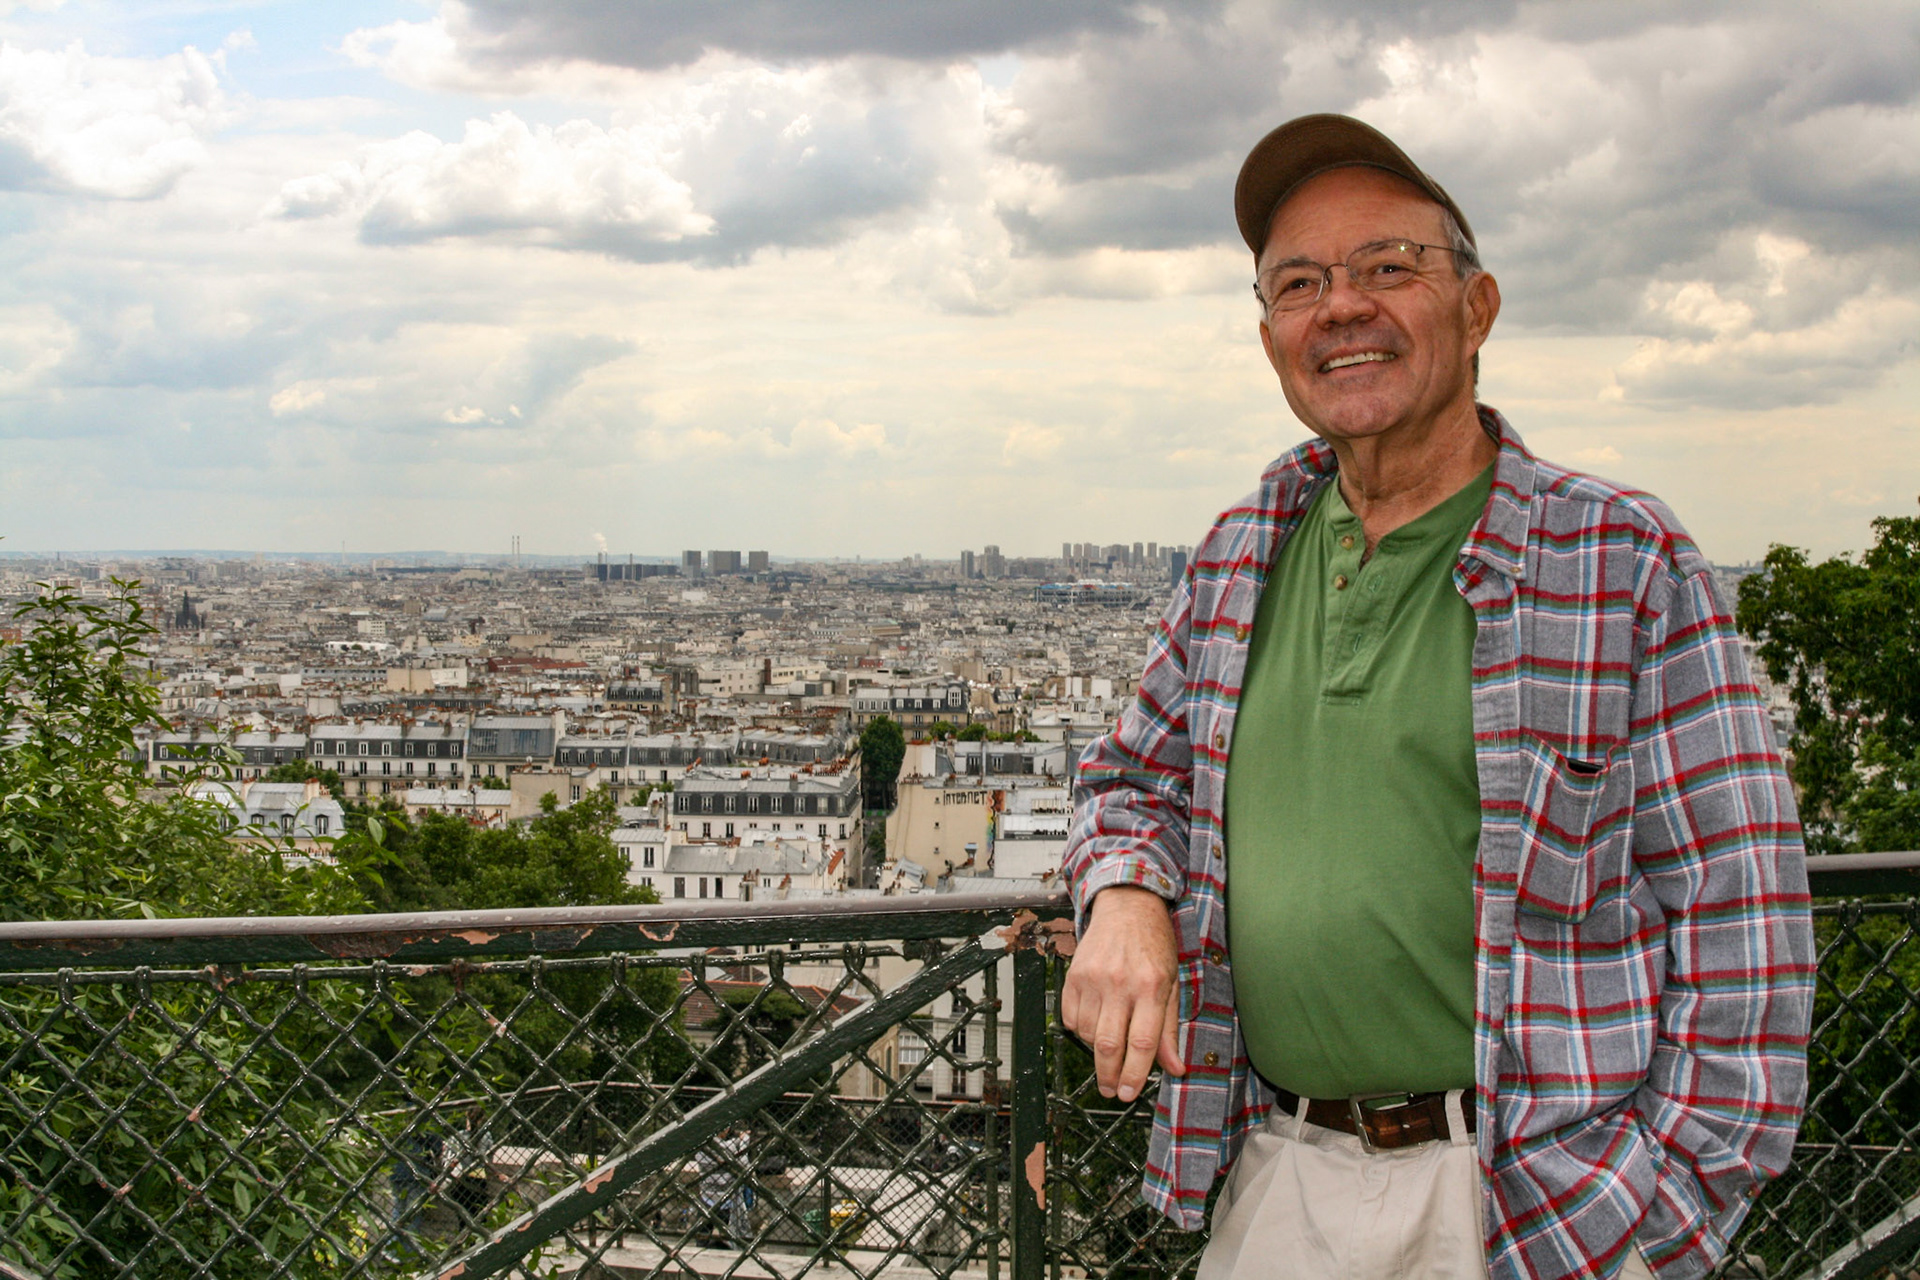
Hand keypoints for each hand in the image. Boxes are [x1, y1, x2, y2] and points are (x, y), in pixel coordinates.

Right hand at [1059, 885, 1184, 1101]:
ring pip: (1086, 1033)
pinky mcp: (1074, 975)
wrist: (1127, 906)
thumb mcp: (1172, 984)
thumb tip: (1175, 1068)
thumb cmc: (1154, 944)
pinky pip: (1069, 1017)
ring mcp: (1093, 979)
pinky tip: (1092, 1025)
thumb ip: (1169, 1028)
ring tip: (1107, 1050)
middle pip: (1108, 1044)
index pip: (1142, 1043)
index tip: (1130, 1094)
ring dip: (1095, 1051)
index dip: (1135, 1074)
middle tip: (1112, 1091)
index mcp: (1151, 987)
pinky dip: (1078, 1029)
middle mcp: (1120, 983)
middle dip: (1109, 1075)